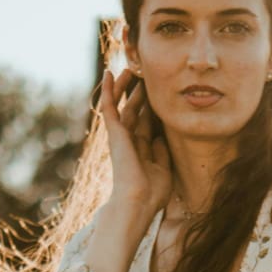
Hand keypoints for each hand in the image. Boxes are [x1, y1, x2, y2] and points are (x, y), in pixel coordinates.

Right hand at [99, 69, 171, 217]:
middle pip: (134, 111)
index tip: (159, 94)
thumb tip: (161, 136)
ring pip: (122, 105)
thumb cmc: (152, 193)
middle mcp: (129, 141)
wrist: (139, 201)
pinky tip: (109, 74)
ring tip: (129, 69)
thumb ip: (162, 152)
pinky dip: (108, 90)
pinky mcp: (114, 132)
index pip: (146, 123)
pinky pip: (109, 106)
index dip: (151, 108)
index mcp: (141, 150)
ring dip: (125, 87)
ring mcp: (120, 136)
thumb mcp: (163, 169)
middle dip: (139, 94)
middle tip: (145, 75)